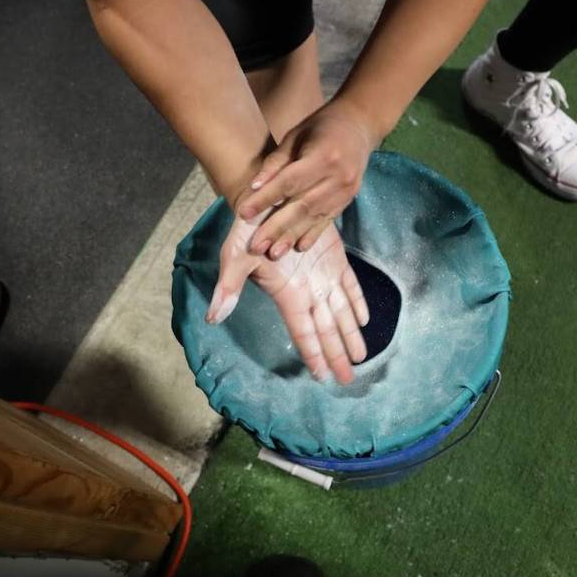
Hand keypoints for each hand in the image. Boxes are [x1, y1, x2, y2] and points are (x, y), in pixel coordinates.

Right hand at [206, 213, 370, 384]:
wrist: (267, 197)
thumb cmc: (249, 227)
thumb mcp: (236, 254)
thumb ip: (229, 285)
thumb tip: (213, 316)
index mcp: (288, 294)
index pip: (303, 332)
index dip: (313, 353)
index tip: (322, 377)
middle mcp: (307, 290)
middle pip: (327, 329)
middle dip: (336, 355)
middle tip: (348, 379)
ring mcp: (322, 275)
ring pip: (342, 312)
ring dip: (351, 334)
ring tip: (361, 357)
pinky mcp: (334, 258)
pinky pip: (350, 285)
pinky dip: (357, 301)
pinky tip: (364, 319)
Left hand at [237, 98, 375, 258]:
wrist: (359, 125)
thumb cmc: (321, 126)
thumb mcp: (295, 135)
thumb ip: (276, 162)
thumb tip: (254, 186)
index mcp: (324, 156)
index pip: (289, 182)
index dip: (265, 199)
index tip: (243, 213)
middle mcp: (337, 177)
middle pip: (301, 205)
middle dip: (276, 227)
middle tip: (256, 245)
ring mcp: (345, 191)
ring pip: (314, 217)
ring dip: (292, 236)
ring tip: (274, 253)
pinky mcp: (348, 199)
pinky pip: (328, 220)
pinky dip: (312, 234)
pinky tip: (299, 247)